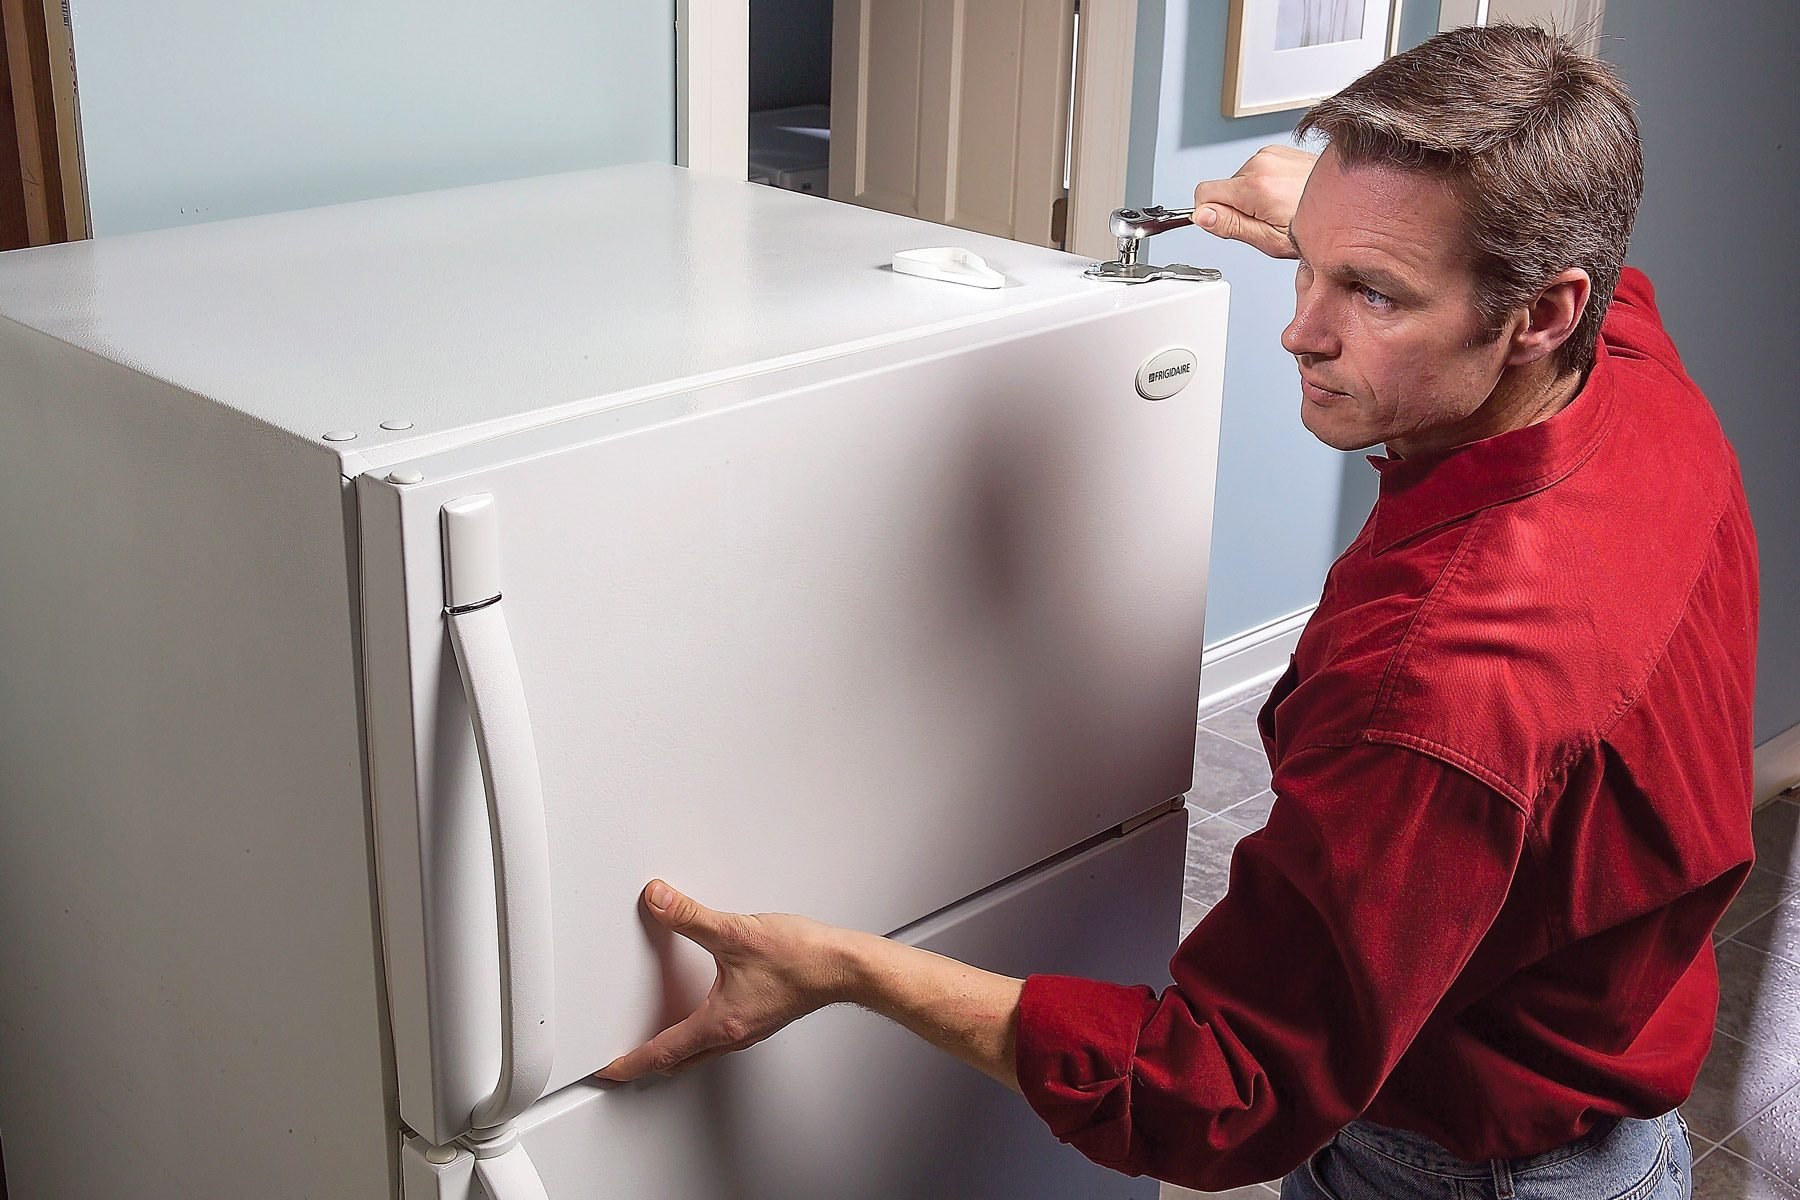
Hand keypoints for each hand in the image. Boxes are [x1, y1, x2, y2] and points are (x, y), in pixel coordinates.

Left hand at [596, 880, 852, 1081]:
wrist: (842, 967)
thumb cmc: (801, 959)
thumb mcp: (736, 932)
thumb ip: (691, 916)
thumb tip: (659, 901)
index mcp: (720, 1023)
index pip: (662, 1053)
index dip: (629, 1063)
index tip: (608, 1072)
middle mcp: (733, 1034)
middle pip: (678, 1061)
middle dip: (646, 1065)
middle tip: (622, 1065)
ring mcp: (749, 1029)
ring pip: (699, 1053)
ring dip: (673, 1052)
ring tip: (653, 1043)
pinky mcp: (761, 1018)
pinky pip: (719, 1039)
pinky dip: (696, 1037)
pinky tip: (699, 1015)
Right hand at [1191, 145, 1316, 258]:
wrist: (1350, 205)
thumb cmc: (1316, 226)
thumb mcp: (1268, 240)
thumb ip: (1231, 226)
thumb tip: (1201, 216)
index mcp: (1256, 186)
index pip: (1204, 194)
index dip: (1210, 214)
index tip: (1229, 224)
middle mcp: (1262, 162)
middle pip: (1224, 188)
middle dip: (1238, 207)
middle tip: (1266, 220)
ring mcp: (1273, 153)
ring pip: (1240, 180)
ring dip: (1254, 196)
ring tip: (1280, 208)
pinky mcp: (1280, 151)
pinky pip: (1257, 170)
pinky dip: (1266, 185)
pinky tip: (1285, 195)